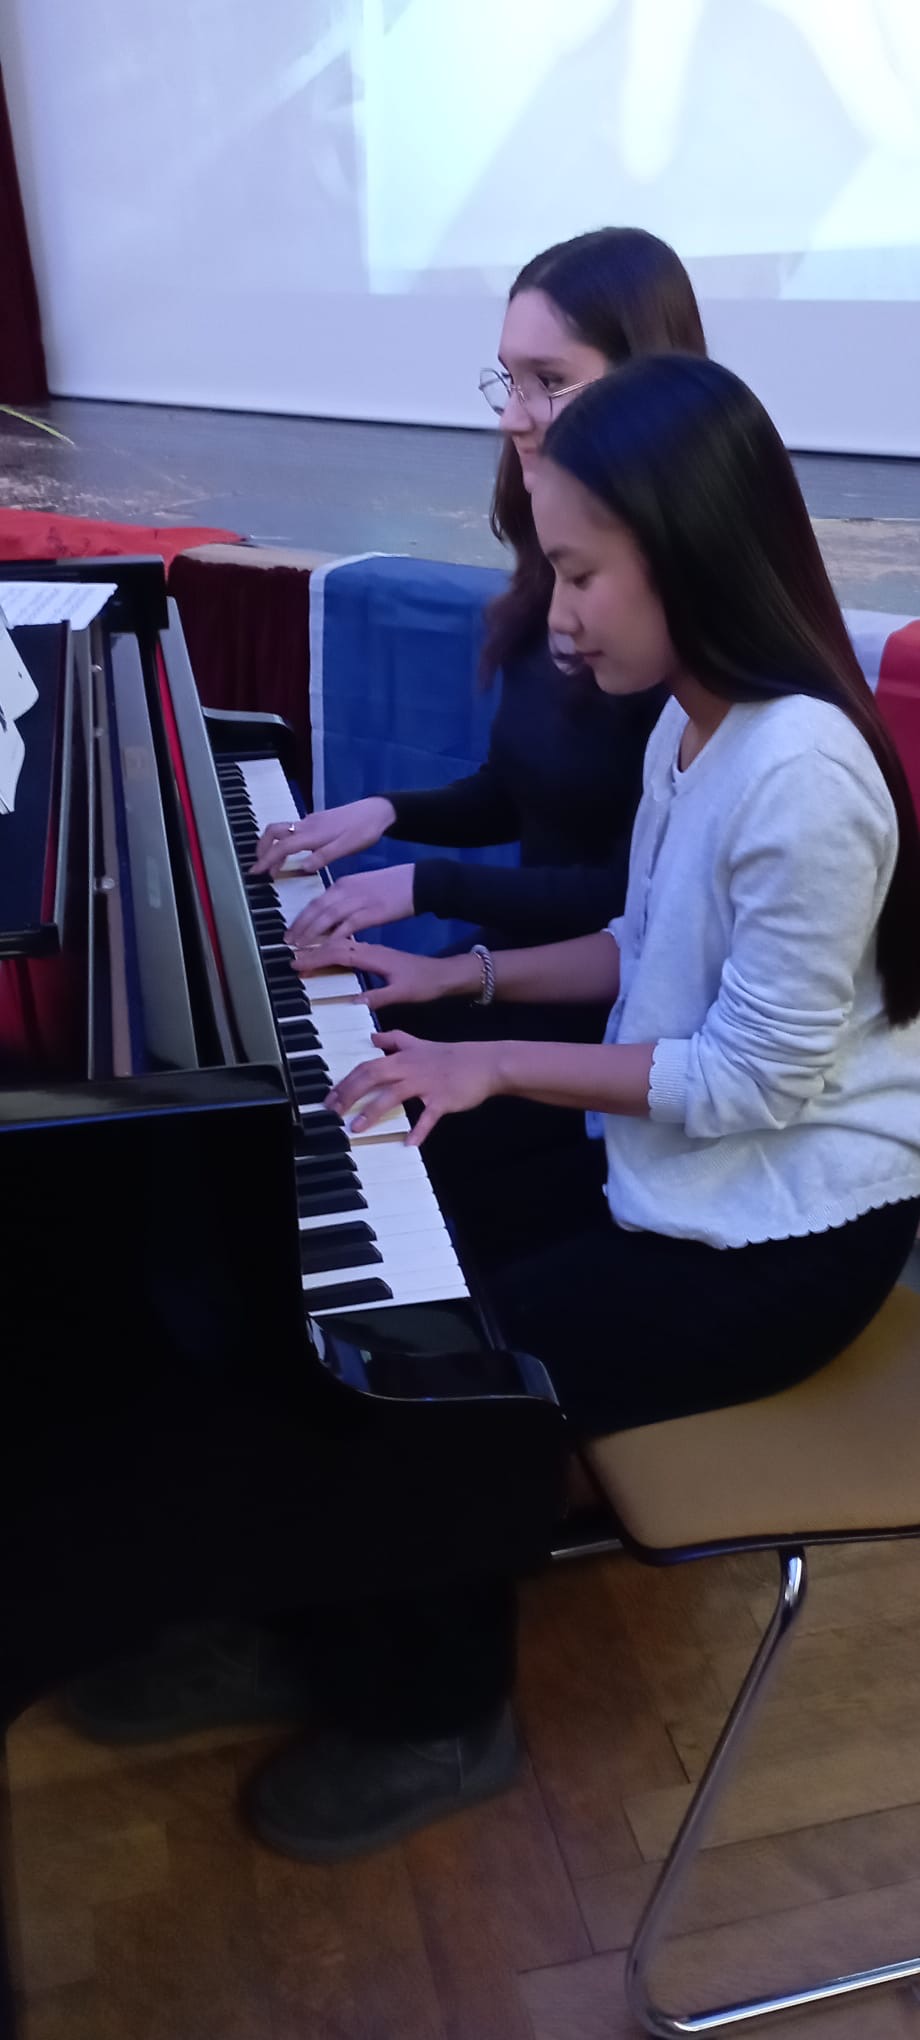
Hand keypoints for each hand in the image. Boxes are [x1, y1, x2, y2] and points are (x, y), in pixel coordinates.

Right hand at [250, 796, 395, 875]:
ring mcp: (310, 822)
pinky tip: (290, 854)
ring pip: (281, 830)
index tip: (256, 872)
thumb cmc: (364, 830)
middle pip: (273, 832)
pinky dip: (284, 842)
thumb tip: (302, 868)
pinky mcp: (316, 822)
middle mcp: (307, 825)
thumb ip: (323, 857)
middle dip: (262, 848)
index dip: (267, 860)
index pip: (282, 847)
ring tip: (273, 864)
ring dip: (272, 845)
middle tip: (260, 866)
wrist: (377, 811)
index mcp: (312, 833)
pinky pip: (292, 830)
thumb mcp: (346, 847)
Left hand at [285, 864, 415, 945]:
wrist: (418, 881)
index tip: (291, 931)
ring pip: (326, 918)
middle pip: (316, 910)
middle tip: (288, 942)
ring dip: (311, 933)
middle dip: (300, 927)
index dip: (300, 918)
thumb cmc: (393, 886)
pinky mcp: (371, 913)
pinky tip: (326, 948)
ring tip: (300, 947)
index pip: (315, 902)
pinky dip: (334, 937)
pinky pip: (347, 927)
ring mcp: (357, 901)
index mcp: (343, 884)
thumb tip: (332, 917)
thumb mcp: (363, 888)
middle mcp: (345, 891)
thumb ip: (346, 900)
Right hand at [293, 937, 451, 1008]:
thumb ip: (379, 997)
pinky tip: (324, 956)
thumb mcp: (403, 993)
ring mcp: (372, 951)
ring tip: (300, 955)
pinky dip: (331, 951)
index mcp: (374, 956)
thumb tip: (352, 1002)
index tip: (297, 964)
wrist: (443, 975)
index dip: (316, 958)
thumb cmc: (424, 984)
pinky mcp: (375, 955)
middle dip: (311, 951)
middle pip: (335, 946)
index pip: (338, 954)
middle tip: (289, 958)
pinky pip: (347, 949)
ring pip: (340, 946)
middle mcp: (370, 950)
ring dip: (319, 948)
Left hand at [325, 1031, 501, 1144]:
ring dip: (372, 1112)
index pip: (367, 1066)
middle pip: (372, 1077)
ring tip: (356, 1129)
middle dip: (349, 1094)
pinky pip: (428, 1117)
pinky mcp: (443, 1100)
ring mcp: (426, 1084)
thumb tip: (373, 1037)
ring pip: (392, 1096)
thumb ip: (395, 1040)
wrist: (485, 1063)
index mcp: (403, 1057)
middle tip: (333, 1112)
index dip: (346, 1080)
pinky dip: (418, 1130)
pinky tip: (408, 1143)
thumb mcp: (420, 1043)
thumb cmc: (452, 1056)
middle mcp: (410, 1069)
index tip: (331, 1097)